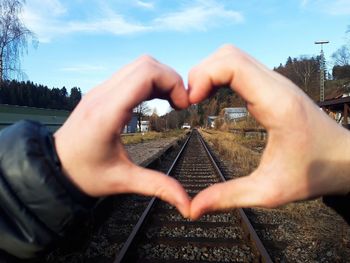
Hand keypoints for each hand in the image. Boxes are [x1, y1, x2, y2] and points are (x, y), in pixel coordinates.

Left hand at [54, 56, 190, 216]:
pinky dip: (150, 81)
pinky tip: (157, 99)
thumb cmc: (83, 174)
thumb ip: (157, 186)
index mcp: (107, 113)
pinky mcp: (101, 93)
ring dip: (161, 79)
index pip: (145, 75)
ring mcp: (100, 91)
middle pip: (146, 64)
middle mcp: (102, 95)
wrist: (55, 167)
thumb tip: (186, 202)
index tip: (183, 105)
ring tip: (172, 101)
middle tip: (180, 103)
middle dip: (171, 79)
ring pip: (139, 66)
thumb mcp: (122, 181)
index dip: (172, 83)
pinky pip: (131, 75)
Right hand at [188, 44, 349, 218]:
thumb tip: (193, 208)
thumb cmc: (316, 172)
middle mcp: (276, 85)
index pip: (232, 65)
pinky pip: (240, 67)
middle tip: (190, 102)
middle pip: (228, 54)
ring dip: (209, 72)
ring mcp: (275, 83)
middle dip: (201, 73)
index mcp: (276, 103)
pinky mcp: (272, 87)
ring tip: (198, 99)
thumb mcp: (270, 191)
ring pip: (233, 56)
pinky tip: (213, 96)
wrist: (346, 159)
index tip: (190, 102)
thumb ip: (229, 197)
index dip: (203, 77)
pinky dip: (220, 75)